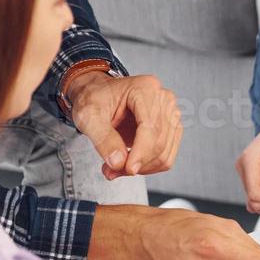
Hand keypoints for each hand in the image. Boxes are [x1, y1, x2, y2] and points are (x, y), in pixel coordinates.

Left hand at [68, 71, 182, 179]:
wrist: (99, 95)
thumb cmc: (94, 99)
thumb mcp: (88, 116)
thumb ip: (103, 139)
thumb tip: (119, 162)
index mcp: (145, 88)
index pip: (151, 127)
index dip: (141, 153)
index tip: (127, 169)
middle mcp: (164, 99)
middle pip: (160, 142)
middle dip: (138, 163)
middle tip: (112, 171)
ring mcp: (171, 113)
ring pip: (165, 153)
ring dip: (142, 168)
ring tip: (117, 168)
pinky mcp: (171, 127)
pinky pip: (166, 155)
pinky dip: (148, 166)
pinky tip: (129, 164)